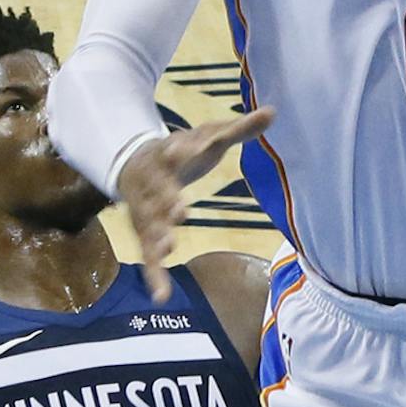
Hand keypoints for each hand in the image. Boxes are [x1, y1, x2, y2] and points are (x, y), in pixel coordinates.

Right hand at [117, 107, 274, 301]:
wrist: (132, 162)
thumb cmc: (180, 151)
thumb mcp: (208, 137)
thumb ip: (237, 128)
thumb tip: (273, 111)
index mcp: (167, 153)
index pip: (174, 149)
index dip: (183, 148)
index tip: (190, 147)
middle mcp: (151, 182)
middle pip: (157, 190)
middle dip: (168, 199)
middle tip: (181, 210)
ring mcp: (144, 209)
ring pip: (147, 224)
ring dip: (157, 235)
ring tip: (168, 247)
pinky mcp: (144, 232)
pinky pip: (148, 255)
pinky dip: (154, 275)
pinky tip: (161, 295)